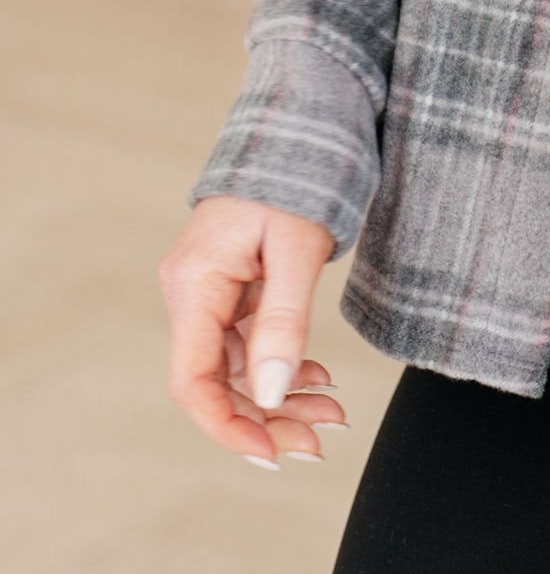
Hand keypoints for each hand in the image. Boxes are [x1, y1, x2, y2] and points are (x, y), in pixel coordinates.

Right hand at [159, 196, 344, 467]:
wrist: (304, 118)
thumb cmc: (302, 173)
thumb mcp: (298, 247)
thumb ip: (284, 321)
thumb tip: (273, 396)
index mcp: (195, 283)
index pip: (193, 381)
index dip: (227, 426)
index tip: (272, 454)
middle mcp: (194, 290)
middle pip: (217, 381)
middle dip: (266, 419)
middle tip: (320, 443)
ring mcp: (214, 288)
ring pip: (238, 366)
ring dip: (281, 398)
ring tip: (332, 417)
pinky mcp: (237, 282)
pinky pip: (251, 341)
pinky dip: (284, 365)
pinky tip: (318, 380)